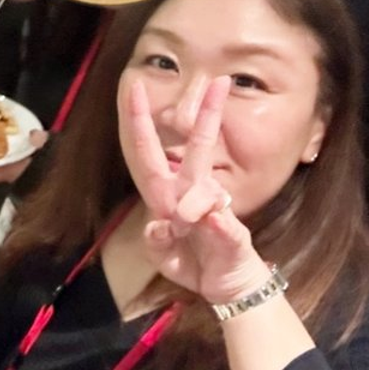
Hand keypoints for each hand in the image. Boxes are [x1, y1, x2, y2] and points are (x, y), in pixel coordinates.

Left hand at [121, 77, 272, 304]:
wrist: (222, 286)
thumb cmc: (190, 260)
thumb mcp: (161, 254)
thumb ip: (156, 241)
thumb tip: (159, 224)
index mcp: (166, 193)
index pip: (149, 152)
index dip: (141, 121)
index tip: (136, 87)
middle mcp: (191, 193)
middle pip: (198, 147)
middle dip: (208, 115)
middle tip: (219, 83)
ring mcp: (214, 209)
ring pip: (206, 188)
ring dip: (194, 203)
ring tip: (184, 226)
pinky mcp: (232, 230)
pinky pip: (222, 222)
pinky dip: (214, 226)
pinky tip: (209, 228)